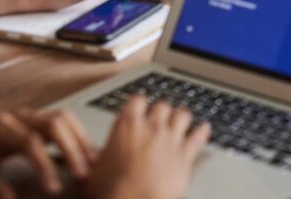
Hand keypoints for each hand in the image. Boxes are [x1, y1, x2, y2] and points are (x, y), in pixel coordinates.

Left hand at [0, 107, 96, 196]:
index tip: (54, 189)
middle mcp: (19, 116)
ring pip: (64, 117)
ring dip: (81, 140)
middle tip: (83, 174)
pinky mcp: (40, 117)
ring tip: (93, 164)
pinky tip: (88, 155)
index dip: (45, 166)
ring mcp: (32, 114)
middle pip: (54, 123)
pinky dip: (79, 136)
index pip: (30, 143)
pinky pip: (66, 120)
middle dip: (71, 149)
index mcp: (0, 129)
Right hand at [85, 96, 211, 198]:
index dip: (139, 105)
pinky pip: (199, 136)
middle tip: (158, 119)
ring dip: (181, 118)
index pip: (137, 100)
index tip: (138, 108)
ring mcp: (170, 140)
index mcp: (127, 127)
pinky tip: (203, 129)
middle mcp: (151, 128)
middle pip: (162, 105)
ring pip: (182, 115)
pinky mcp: (186, 156)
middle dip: (161, 112)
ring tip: (180, 121)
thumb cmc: (111, 193)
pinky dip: (202, 132)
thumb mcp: (92, 173)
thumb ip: (95, 160)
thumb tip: (87, 164)